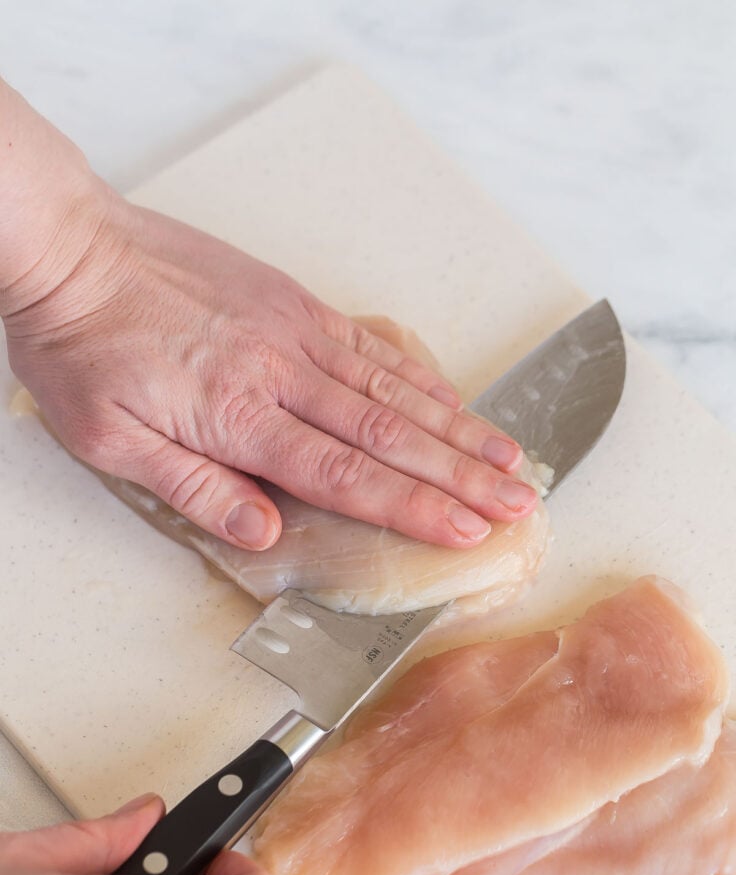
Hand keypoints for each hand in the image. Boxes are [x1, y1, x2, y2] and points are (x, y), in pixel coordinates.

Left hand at [3, 188, 536, 552]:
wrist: (74, 251)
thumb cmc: (85, 348)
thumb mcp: (111, 441)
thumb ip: (194, 488)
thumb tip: (263, 535)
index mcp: (238, 415)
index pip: (345, 472)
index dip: (413, 506)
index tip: (466, 529)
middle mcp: (281, 371)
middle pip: (390, 432)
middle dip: (461, 474)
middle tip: (517, 501)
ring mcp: (295, 330)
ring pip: (395, 387)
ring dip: (458, 427)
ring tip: (508, 457)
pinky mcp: (295, 301)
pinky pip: (372, 343)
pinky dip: (419, 373)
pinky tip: (450, 396)